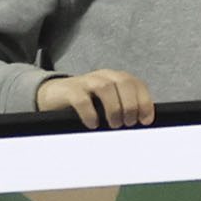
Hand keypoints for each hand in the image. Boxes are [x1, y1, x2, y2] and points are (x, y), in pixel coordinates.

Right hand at [34, 68, 153, 127]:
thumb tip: (143, 124)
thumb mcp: (108, 103)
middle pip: (124, 82)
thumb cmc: (86, 102)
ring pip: (105, 87)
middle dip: (131, 105)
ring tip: (114, 124)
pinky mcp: (70, 90)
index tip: (146, 120)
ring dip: (114, 108)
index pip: (136, 84)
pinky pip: (82, 99)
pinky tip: (93, 124)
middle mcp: (103, 76)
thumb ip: (124, 108)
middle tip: (128, 123)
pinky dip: (90, 113)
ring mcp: (86, 81)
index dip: (144, 101)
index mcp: (116, 78)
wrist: (54, 95)